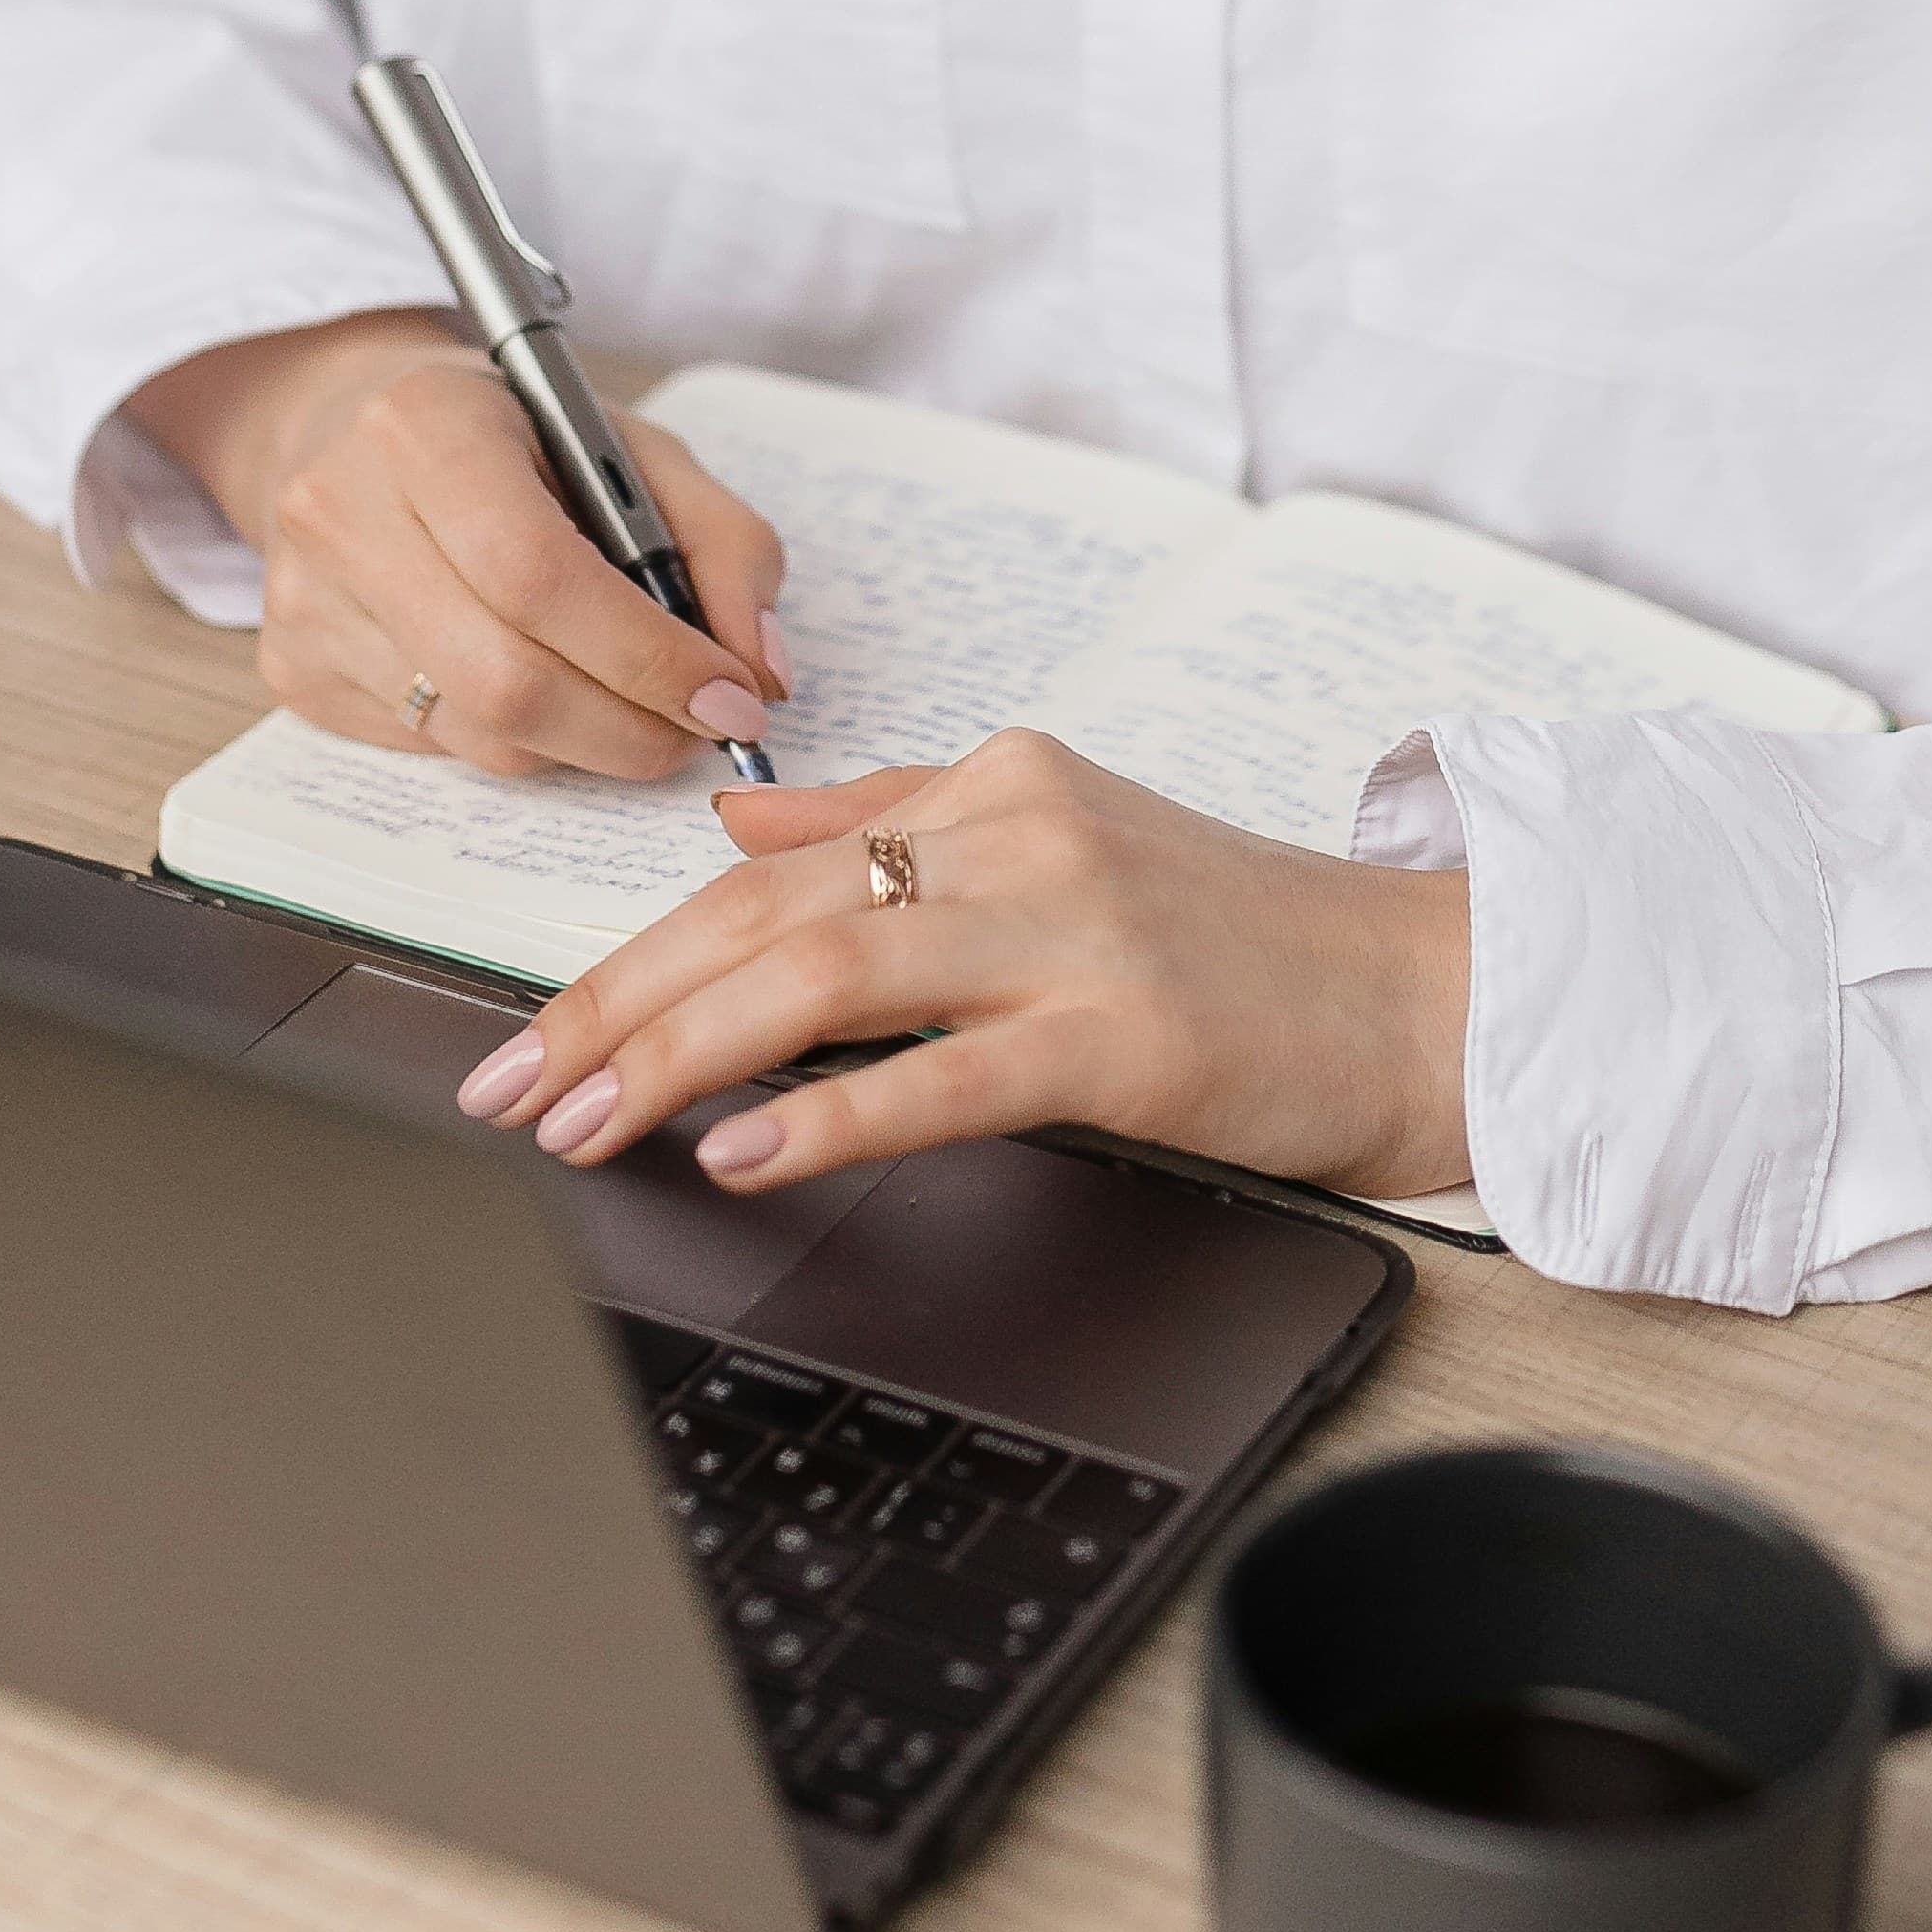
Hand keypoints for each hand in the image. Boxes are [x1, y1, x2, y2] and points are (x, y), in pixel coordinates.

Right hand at [126, 310, 786, 778]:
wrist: (346, 426)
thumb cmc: (507, 437)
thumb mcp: (630, 447)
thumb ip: (721, 541)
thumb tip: (760, 669)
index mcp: (425, 425)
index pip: (538, 574)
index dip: (647, 654)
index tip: (731, 697)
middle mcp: (340, 512)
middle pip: (503, 677)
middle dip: (630, 727)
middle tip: (700, 731)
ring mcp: (304, 602)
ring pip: (476, 733)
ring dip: (585, 744)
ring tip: (634, 709)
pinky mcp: (293, 671)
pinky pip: (434, 751)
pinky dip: (517, 741)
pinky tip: (542, 688)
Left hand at [452, 728, 1475, 1199]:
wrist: (1419, 992)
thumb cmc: (1243, 938)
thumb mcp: (1058, 839)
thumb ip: (893, 816)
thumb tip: (734, 818)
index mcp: (994, 784)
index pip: (763, 868)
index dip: (631, 952)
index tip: (533, 1031)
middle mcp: (1017, 833)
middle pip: (766, 915)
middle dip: (615, 1006)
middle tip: (512, 1089)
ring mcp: (1069, 927)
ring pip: (826, 971)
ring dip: (679, 1052)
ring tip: (584, 1121)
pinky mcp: (1123, 1030)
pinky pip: (944, 1070)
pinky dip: (829, 1107)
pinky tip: (742, 1147)